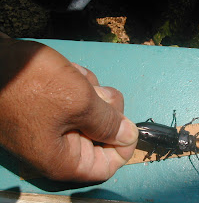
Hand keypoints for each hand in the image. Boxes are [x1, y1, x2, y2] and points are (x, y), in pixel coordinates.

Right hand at [0, 38, 137, 181]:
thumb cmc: (31, 83)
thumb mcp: (79, 101)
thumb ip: (108, 122)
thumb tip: (129, 136)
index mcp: (64, 158)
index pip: (107, 165)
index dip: (124, 146)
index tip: (129, 122)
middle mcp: (58, 147)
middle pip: (101, 135)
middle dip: (105, 109)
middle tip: (97, 91)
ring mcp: (52, 126)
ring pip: (91, 113)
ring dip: (89, 91)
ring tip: (73, 77)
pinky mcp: (49, 108)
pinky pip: (76, 100)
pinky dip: (77, 85)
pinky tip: (65, 71)